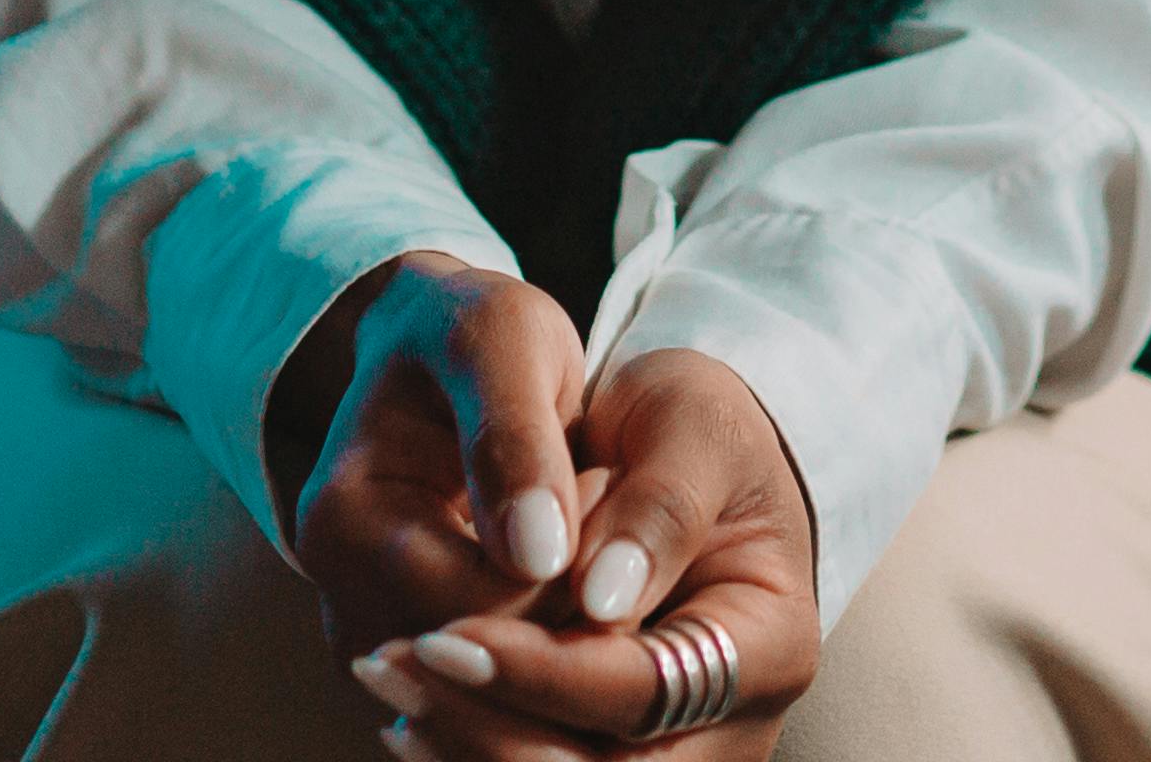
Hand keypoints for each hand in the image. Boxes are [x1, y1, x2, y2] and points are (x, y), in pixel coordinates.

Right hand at [272, 253, 596, 663]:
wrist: (431, 348)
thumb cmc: (468, 334)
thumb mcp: (501, 340)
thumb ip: (515, 438)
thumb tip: (535, 553)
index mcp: (341, 523)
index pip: (485, 603)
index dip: (573, 562)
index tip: (605, 478)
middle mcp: (338, 599)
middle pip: (486, 658)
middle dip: (571, 600)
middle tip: (603, 503)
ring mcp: (368, 634)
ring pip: (493, 681)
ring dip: (562, 623)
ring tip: (585, 530)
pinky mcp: (406, 652)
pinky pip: (488, 680)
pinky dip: (542, 639)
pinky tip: (564, 569)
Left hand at [359, 347, 818, 756]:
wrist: (685, 453)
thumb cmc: (693, 426)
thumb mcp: (693, 422)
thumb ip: (659, 504)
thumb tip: (604, 598)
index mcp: (770, 643)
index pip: (642, 692)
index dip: (542, 672)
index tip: (448, 631)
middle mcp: (730, 725)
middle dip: (484, 727)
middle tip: (387, 662)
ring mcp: (672, 750)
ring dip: (462, 742)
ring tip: (380, 670)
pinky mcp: (609, 747)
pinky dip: (465, 743)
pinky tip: (404, 698)